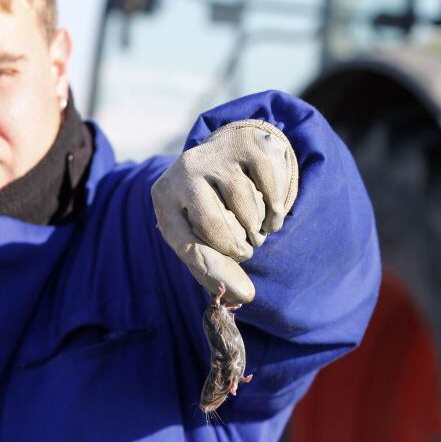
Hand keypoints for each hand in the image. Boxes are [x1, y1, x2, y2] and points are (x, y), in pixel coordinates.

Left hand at [152, 119, 298, 304]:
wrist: (227, 153)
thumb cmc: (209, 205)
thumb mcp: (198, 232)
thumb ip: (212, 266)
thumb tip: (243, 296)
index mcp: (164, 197)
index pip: (186, 242)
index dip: (216, 269)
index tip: (246, 291)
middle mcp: (185, 170)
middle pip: (213, 223)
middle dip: (237, 247)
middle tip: (245, 251)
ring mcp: (216, 155)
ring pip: (245, 205)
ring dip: (258, 229)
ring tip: (255, 231)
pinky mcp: (247, 145)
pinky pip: (269, 185)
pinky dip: (276, 209)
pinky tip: (273, 215)